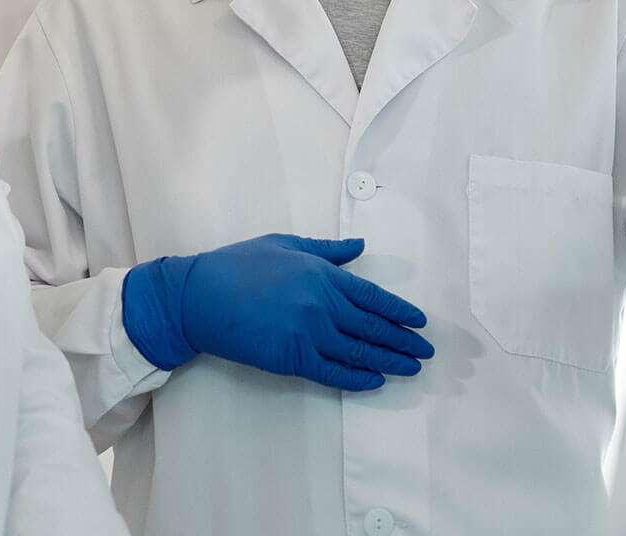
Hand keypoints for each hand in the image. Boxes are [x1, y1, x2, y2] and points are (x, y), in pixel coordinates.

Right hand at [121, 233, 432, 390]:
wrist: (199, 296)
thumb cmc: (237, 265)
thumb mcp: (284, 244)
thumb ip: (326, 249)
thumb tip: (360, 246)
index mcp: (322, 274)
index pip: (374, 296)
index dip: (401, 312)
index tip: (420, 323)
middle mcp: (322, 304)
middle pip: (374, 328)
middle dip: (404, 341)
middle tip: (426, 352)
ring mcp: (308, 333)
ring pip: (360, 352)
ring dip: (390, 362)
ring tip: (411, 369)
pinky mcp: (291, 358)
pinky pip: (333, 373)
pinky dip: (358, 379)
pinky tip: (375, 381)